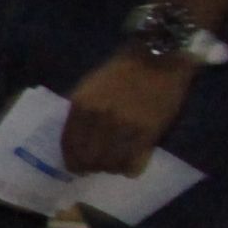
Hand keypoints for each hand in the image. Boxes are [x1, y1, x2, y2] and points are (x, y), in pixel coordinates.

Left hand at [61, 46, 194, 180]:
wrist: (158, 58)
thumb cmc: (122, 71)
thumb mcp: (89, 87)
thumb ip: (80, 112)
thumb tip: (74, 141)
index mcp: (82, 106)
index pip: (70, 144)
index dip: (72, 161)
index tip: (76, 167)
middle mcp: (100, 119)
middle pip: (89, 158)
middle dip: (90, 167)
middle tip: (95, 168)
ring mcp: (125, 127)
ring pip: (110, 164)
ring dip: (110, 168)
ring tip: (113, 165)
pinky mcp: (148, 132)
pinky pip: (133, 163)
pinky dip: (128, 169)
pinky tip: (129, 166)